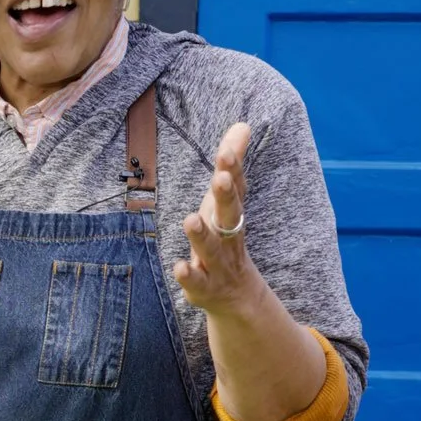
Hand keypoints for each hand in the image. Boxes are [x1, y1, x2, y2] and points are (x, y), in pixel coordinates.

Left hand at [174, 123, 261, 315]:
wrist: (237, 296)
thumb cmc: (226, 237)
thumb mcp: (227, 201)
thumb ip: (232, 166)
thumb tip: (242, 125)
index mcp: (232, 213)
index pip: (236, 189)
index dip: (232, 170)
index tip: (227, 150)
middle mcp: (228, 236)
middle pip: (230, 215)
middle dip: (225, 196)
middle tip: (219, 178)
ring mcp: (217, 262)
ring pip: (211, 248)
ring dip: (202, 235)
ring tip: (191, 220)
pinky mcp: (203, 286)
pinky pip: (197, 281)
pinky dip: (188, 275)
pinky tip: (179, 267)